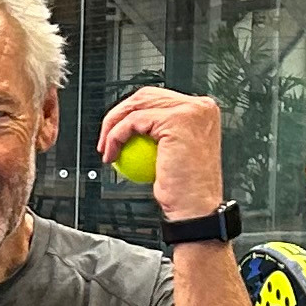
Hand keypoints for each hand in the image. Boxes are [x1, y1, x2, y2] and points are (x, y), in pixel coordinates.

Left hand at [94, 87, 225, 216]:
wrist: (194, 209)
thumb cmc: (184, 190)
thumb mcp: (172, 153)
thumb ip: (159, 133)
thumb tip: (133, 125)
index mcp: (201, 110)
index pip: (157, 99)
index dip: (131, 112)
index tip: (115, 130)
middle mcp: (199, 106)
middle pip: (145, 96)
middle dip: (118, 115)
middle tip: (104, 139)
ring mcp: (190, 111)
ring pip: (137, 106)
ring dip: (113, 126)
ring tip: (106, 148)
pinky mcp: (176, 120)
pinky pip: (133, 122)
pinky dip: (116, 136)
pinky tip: (111, 153)